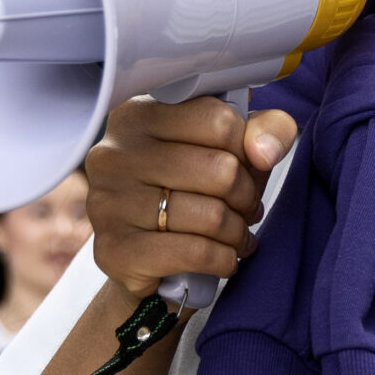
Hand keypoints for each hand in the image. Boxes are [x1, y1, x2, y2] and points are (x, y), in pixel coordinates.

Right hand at [83, 98, 294, 300]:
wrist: (139, 257)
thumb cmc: (184, 191)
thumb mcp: (226, 148)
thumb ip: (264, 129)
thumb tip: (265, 151)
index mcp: (138, 114)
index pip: (218, 120)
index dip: (246, 149)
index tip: (245, 167)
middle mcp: (114, 153)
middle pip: (221, 169)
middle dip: (246, 196)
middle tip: (246, 208)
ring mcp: (109, 203)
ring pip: (211, 215)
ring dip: (238, 232)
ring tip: (237, 235)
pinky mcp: (116, 250)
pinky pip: (195, 252)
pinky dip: (224, 259)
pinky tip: (225, 258)